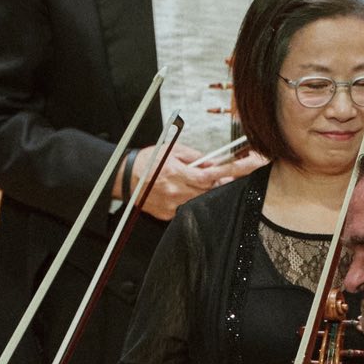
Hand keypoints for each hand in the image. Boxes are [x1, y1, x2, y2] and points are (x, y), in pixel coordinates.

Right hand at [137, 142, 265, 219]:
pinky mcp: (168, 214)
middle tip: (220, 177)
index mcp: (176, 173)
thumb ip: (195, 157)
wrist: (126, 178)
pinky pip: (186, 207)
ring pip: (198, 200)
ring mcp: (171, 205)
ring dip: (203, 192)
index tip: (237, 172)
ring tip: (195, 183)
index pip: (208, 176)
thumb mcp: (172, 150)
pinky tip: (181, 192)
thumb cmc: (148, 161)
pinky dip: (190, 199)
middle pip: (207, 190)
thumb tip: (212, 163)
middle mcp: (174, 191)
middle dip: (216, 183)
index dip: (227, 174)